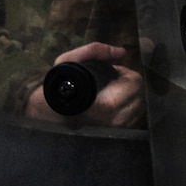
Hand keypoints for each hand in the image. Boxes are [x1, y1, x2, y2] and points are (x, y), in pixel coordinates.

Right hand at [24, 42, 144, 128]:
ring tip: (110, 93)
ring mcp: (117, 129)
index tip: (111, 73)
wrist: (46, 112)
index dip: (124, 74)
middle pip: (140, 94)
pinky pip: (133, 118)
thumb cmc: (60, 85)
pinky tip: (112, 104)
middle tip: (110, 83)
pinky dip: (127, 109)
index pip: (136, 82)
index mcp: (109, 103)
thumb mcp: (71, 60)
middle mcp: (116, 119)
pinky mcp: (116, 135)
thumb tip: (121, 52)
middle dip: (128, 85)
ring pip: (138, 107)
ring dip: (129, 97)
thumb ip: (96, 50)